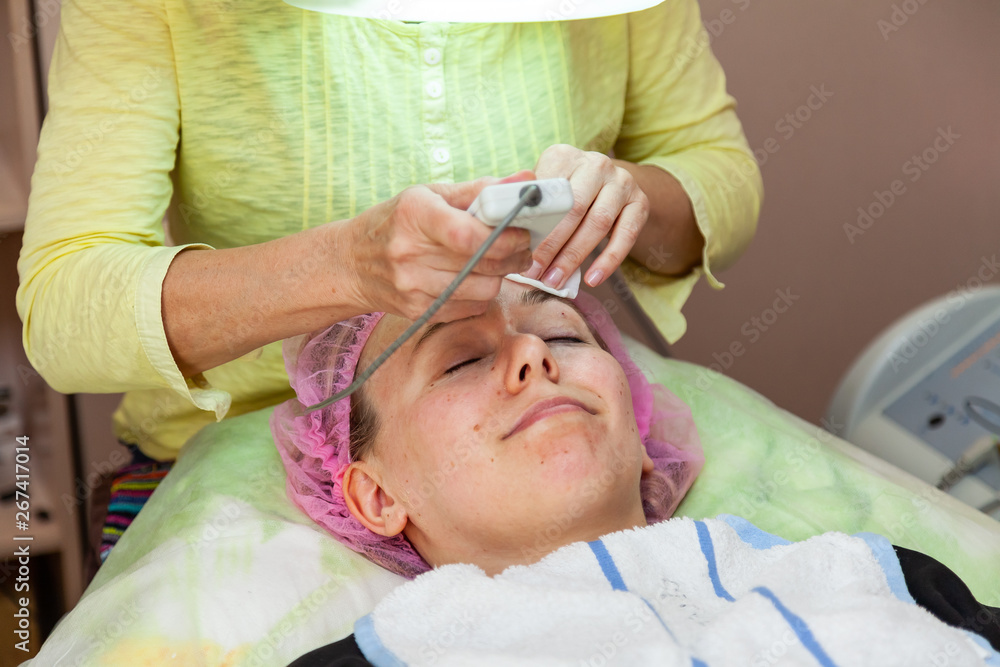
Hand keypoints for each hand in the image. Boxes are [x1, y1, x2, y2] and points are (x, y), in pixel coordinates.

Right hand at [346, 171, 535, 321]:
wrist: (350, 264)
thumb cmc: (395, 222)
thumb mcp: (430, 195)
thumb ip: (480, 190)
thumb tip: (527, 179)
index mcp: (413, 214)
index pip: (466, 233)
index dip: (504, 236)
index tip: (523, 231)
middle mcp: (409, 252)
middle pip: (482, 263)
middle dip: (514, 254)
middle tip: (522, 245)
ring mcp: (412, 286)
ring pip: (483, 289)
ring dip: (501, 276)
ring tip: (500, 262)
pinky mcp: (418, 311)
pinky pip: (471, 307)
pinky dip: (482, 294)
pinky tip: (475, 279)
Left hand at [523, 144, 649, 288]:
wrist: (612, 184)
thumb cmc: (567, 192)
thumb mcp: (546, 187)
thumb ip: (529, 203)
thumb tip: (504, 227)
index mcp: (564, 156)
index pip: (547, 191)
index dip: (533, 224)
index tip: (519, 251)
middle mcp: (595, 164)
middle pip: (572, 209)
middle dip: (551, 246)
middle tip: (535, 274)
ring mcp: (621, 182)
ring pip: (597, 223)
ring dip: (575, 257)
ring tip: (555, 280)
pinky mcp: (640, 202)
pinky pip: (625, 235)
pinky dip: (609, 260)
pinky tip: (593, 279)